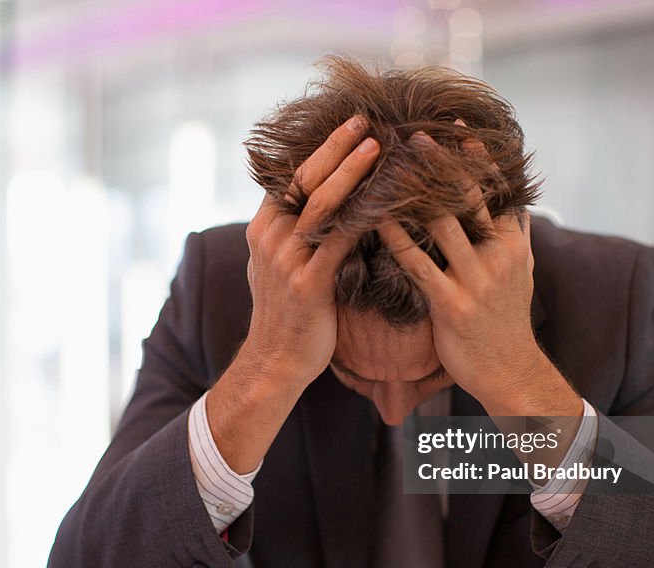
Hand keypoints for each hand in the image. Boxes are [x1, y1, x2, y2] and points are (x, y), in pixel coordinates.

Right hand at [207, 116, 379, 472]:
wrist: (276, 360)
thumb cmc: (286, 311)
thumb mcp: (274, 264)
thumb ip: (288, 231)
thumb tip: (308, 201)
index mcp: (263, 228)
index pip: (291, 176)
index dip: (321, 148)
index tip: (349, 124)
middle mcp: (271, 238)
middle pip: (304, 180)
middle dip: (336, 148)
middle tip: (365, 121)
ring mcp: (288, 261)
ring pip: (322, 205)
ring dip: (351, 172)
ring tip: (377, 147)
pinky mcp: (309, 284)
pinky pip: (341, 241)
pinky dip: (366, 217)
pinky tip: (389, 202)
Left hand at [376, 135, 579, 417]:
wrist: (509, 371)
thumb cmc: (507, 320)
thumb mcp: (522, 273)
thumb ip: (517, 235)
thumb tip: (517, 201)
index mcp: (513, 242)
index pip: (496, 188)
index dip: (475, 155)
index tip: (455, 123)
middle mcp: (497, 255)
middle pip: (468, 198)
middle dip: (441, 164)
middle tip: (413, 133)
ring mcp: (475, 280)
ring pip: (441, 224)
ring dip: (413, 194)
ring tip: (387, 168)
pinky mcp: (451, 305)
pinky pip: (418, 264)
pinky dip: (395, 239)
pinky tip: (374, 220)